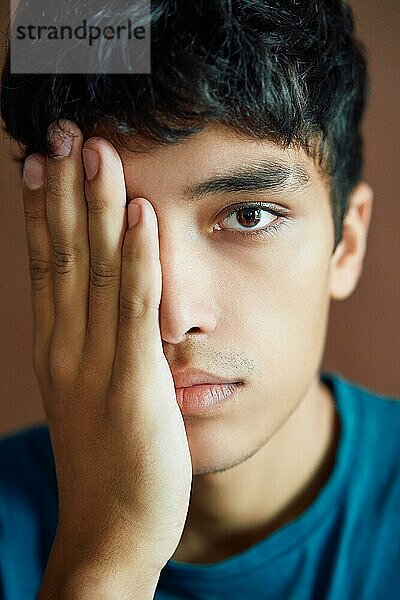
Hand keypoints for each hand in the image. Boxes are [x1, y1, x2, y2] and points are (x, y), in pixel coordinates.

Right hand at [21, 119, 192, 588]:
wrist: (112, 534)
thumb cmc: (108, 465)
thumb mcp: (90, 398)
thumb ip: (94, 353)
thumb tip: (106, 312)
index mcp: (58, 350)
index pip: (48, 266)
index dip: (45, 212)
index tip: (43, 163)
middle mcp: (69, 349)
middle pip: (64, 255)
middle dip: (63, 191)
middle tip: (62, 133)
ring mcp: (98, 365)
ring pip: (96, 270)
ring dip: (97, 207)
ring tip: (96, 150)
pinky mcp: (135, 383)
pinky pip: (136, 310)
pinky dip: (139, 259)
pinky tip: (141, 213)